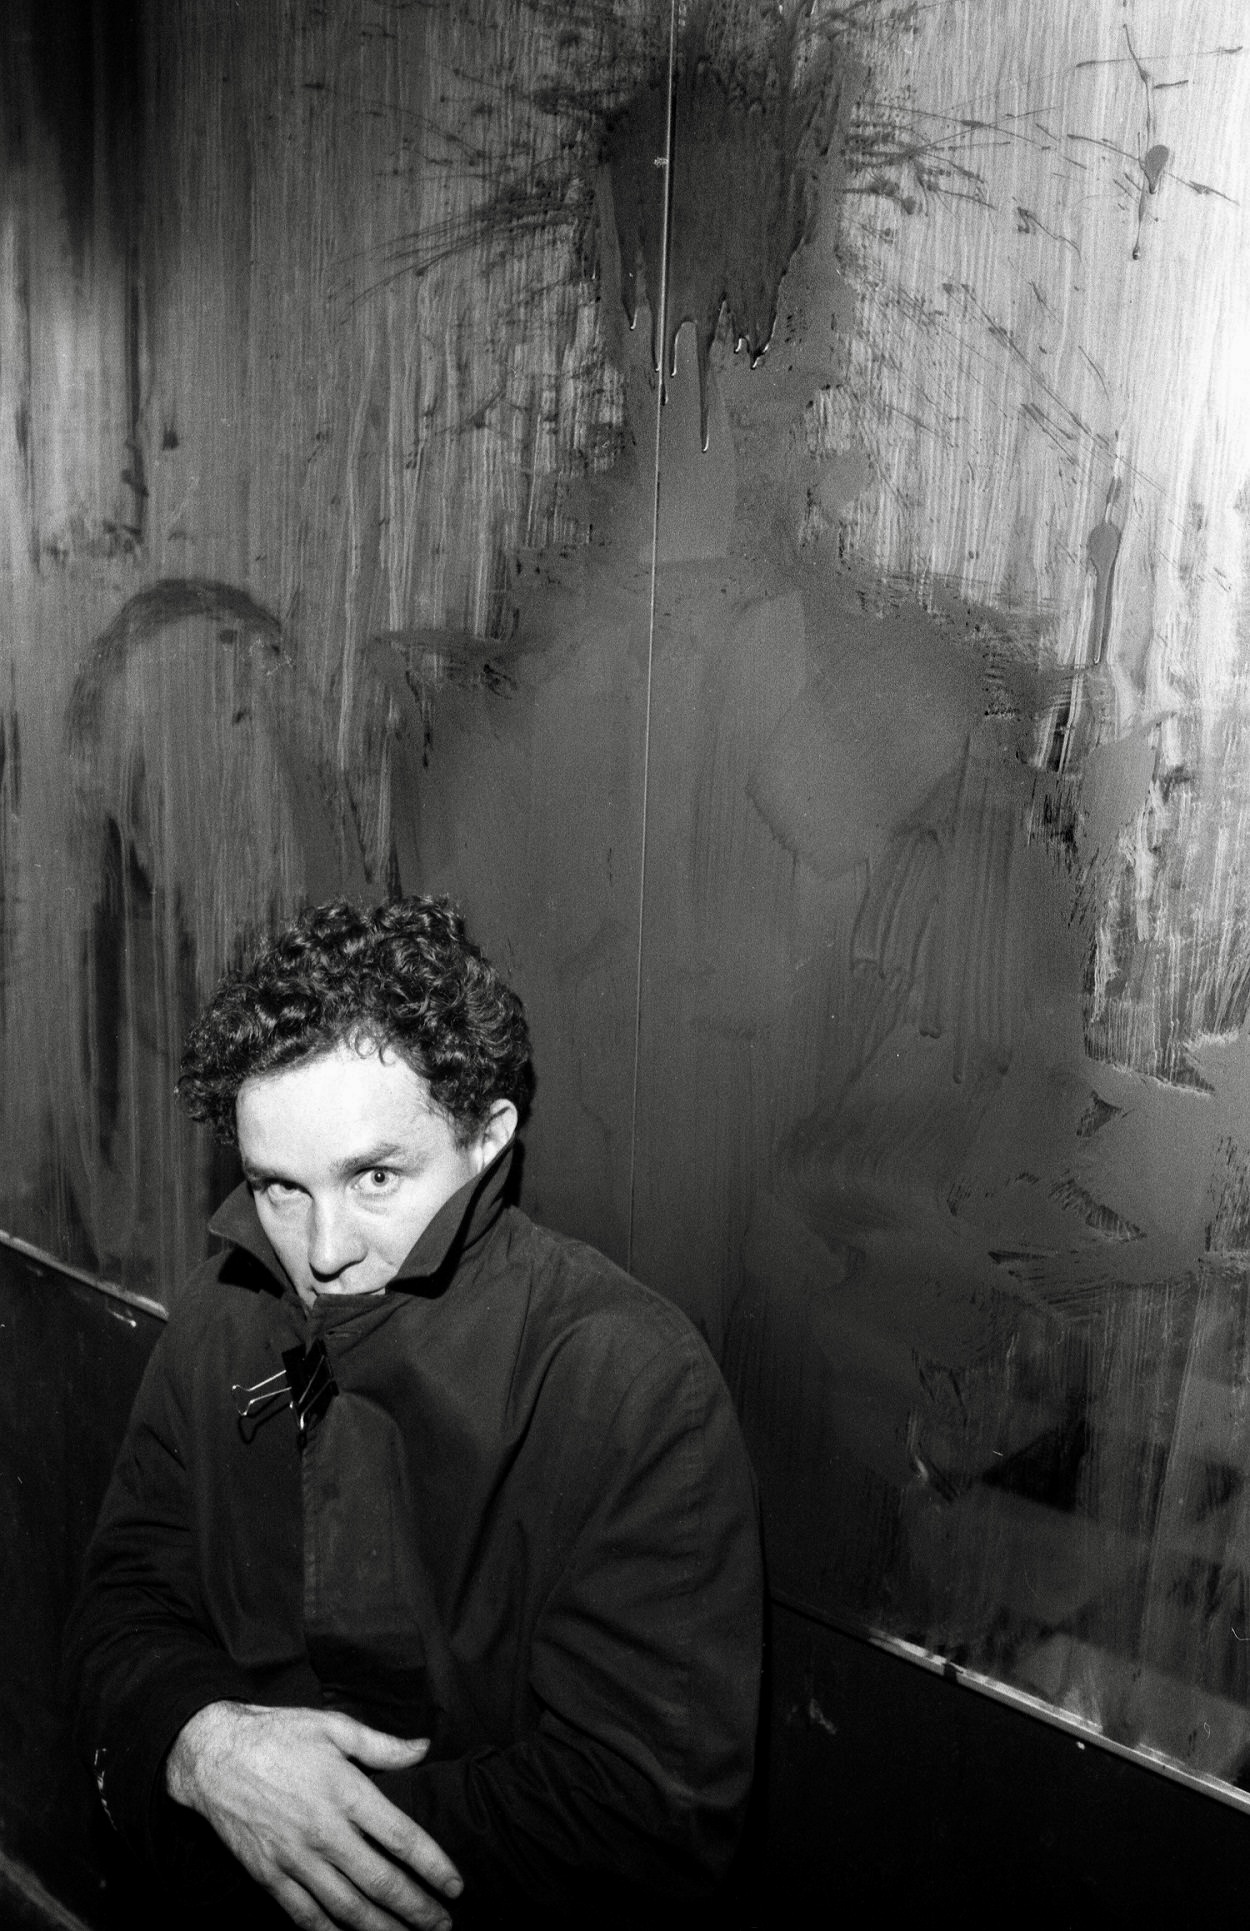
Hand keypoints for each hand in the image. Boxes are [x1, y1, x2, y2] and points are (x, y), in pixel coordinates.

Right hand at [165, 1701, 462, 1930]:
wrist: (212, 1755)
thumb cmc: (277, 1734)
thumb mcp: (333, 1725)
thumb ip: (382, 1744)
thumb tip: (424, 1748)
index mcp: (346, 1791)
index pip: (402, 1838)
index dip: (433, 1865)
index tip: (455, 1885)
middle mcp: (325, 1832)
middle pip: (380, 1881)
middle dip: (416, 1908)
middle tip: (443, 1924)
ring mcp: (295, 1858)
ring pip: (346, 1907)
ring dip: (380, 1929)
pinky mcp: (269, 1875)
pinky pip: (304, 1915)